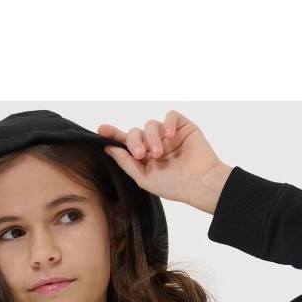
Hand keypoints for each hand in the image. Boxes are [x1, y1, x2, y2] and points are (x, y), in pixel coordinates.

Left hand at [95, 111, 231, 212]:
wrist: (200, 182)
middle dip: (135, 142)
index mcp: (145, 158)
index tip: (101, 130)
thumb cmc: (175, 185)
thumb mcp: (144, 178)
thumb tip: (109, 149)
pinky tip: (170, 136)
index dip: (113, 135)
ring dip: (152, 138)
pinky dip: (167, 124)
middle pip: (135, 133)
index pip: (125, 143)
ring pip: (151, 125)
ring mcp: (169, 135)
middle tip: (141, 154)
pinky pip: (171, 116)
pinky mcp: (182, 127)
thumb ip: (126, 163)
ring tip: (160, 153)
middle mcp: (155, 144)